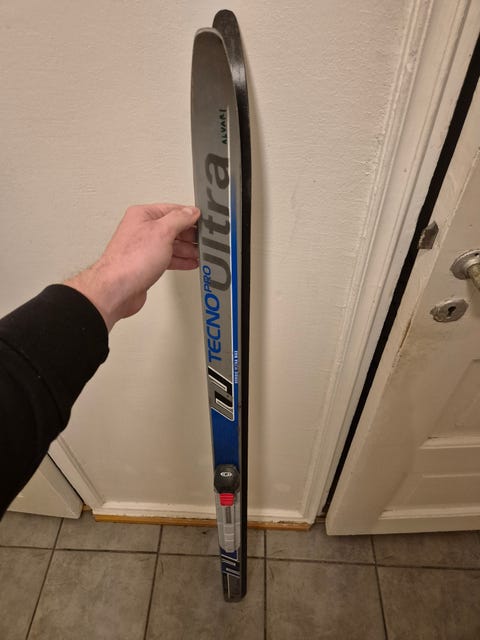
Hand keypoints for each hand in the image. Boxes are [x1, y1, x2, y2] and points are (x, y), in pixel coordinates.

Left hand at [65, 203, 199, 330]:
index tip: (204, 220)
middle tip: (205, 238)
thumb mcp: (163, 232)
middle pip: (172, 227)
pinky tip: (190, 263)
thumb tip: (191, 211)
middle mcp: (141, 230)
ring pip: (170, 244)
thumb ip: (179, 219)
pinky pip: (167, 259)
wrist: (117, 289)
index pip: (172, 209)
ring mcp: (143, 248)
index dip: (189, 214)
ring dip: (187, 248)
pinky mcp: (145, 265)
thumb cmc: (131, 260)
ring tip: (201, 252)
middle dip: (190, 234)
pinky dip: (180, 260)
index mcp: (142, 215)